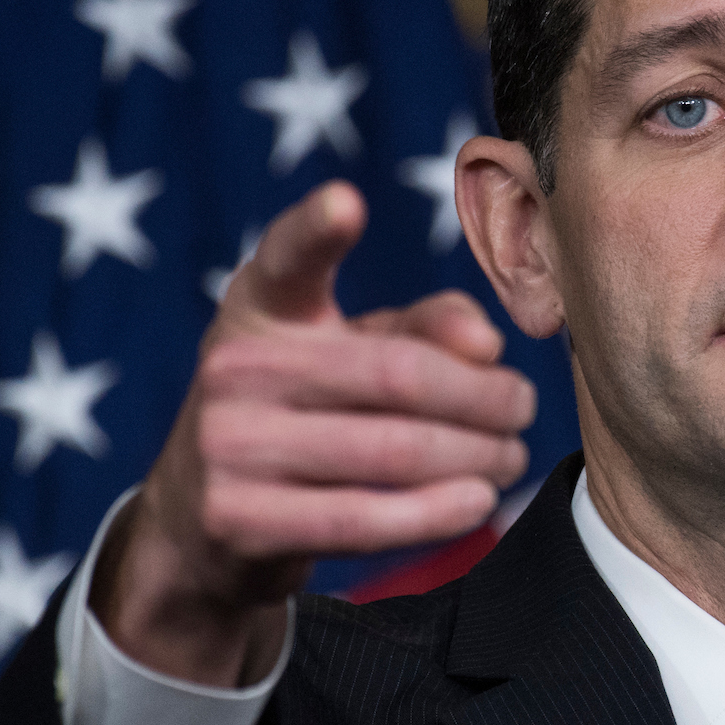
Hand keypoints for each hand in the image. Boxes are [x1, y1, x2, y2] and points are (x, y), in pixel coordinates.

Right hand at [96, 181, 536, 684]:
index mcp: (262, 305)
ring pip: (393, 452)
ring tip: (510, 456)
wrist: (202, 519)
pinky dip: (437, 513)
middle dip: (484, 396)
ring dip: (477, 457)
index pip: (287, 258)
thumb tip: (486, 343)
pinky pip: (362, 519)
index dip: (315, 229)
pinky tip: (478, 501)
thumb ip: (425, 328)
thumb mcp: (349, 351)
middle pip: (398, 376)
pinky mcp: (237, 520)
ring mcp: (228, 445)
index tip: (347, 204)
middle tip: (523, 406)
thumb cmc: (302, 414)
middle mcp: (234, 366)